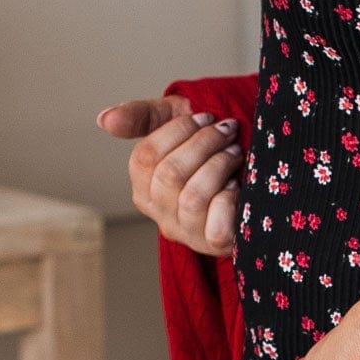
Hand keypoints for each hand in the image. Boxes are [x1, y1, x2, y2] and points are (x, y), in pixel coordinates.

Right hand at [95, 93, 242, 257]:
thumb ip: (141, 116)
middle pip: (169, 174)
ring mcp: (186, 231)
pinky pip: (215, 227)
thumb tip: (104, 119)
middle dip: (204, 143)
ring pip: (193, 197)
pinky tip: (237, 187)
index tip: (207, 117)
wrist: (255, 173)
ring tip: (235, 152)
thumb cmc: (207, 147)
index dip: (179, 130)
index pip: (145, 156)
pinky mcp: (213, 244)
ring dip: (219, 165)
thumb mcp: (176, 121)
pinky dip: (229, 201)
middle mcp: (159, 212)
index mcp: (143, 185)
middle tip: (228, 130)